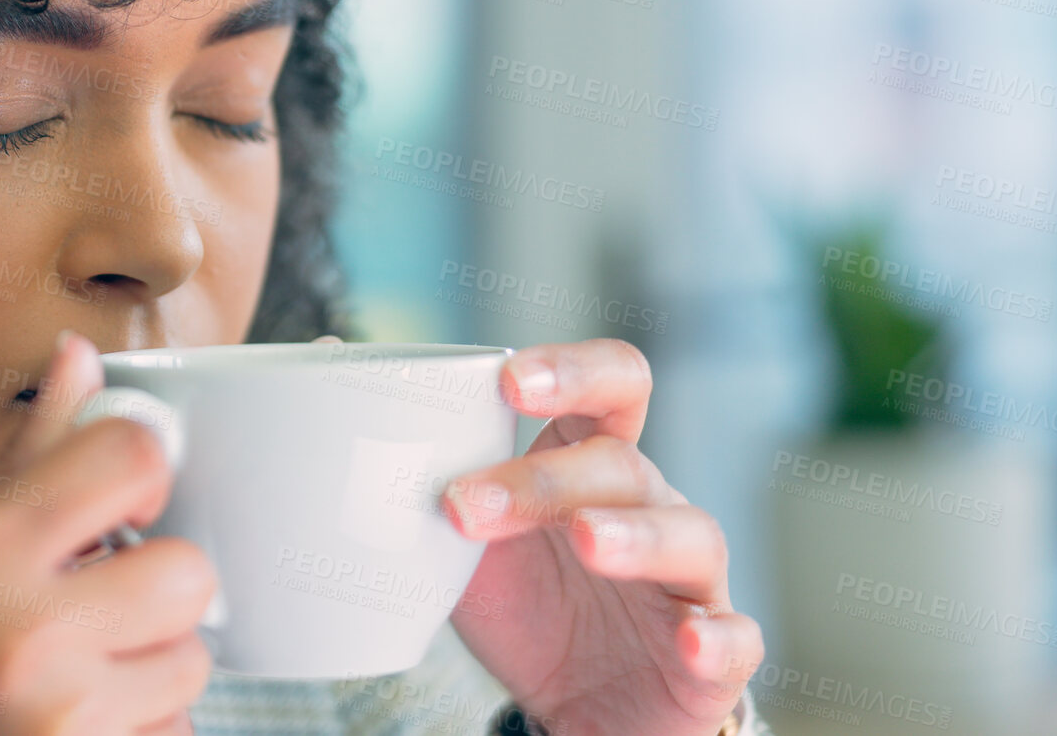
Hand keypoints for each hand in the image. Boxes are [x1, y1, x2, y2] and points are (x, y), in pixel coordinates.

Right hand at [0, 330, 213, 735]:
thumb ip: (22, 461)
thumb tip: (79, 356)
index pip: (130, 458)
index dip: (144, 473)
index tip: (125, 505)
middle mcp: (19, 637)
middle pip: (187, 573)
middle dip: (159, 591)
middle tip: (107, 608)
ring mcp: (61, 721)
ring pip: (189, 665)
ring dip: (152, 671)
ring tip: (80, 679)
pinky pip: (174, 734)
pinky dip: (139, 731)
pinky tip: (74, 729)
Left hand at [443, 339, 761, 735]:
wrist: (575, 707)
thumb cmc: (526, 598)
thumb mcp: (461, 533)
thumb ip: (416, 457)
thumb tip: (322, 356)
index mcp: (591, 460)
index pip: (612, 384)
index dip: (571, 370)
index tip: (508, 382)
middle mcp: (650, 505)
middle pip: (621, 462)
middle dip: (543, 479)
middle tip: (465, 507)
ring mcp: (689, 580)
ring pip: (690, 535)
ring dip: (636, 534)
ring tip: (585, 541)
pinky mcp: (709, 656)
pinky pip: (734, 638)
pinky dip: (717, 636)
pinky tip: (689, 637)